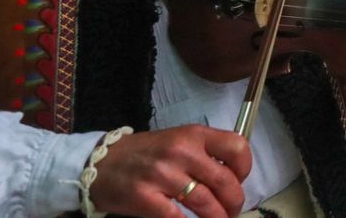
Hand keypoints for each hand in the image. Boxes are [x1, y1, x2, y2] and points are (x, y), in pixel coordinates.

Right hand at [88, 124, 251, 217]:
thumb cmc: (146, 153)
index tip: (239, 181)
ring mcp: (162, 174)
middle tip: (232, 211)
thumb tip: (234, 177)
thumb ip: (204, 154)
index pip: (236, 146)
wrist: (100, 162)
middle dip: (234, 202)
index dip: (245, 168)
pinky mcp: (144, 196)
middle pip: (224, 181)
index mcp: (193, 134)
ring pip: (206, 203)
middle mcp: (181, 151)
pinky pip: (177, 217)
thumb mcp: (178, 141)